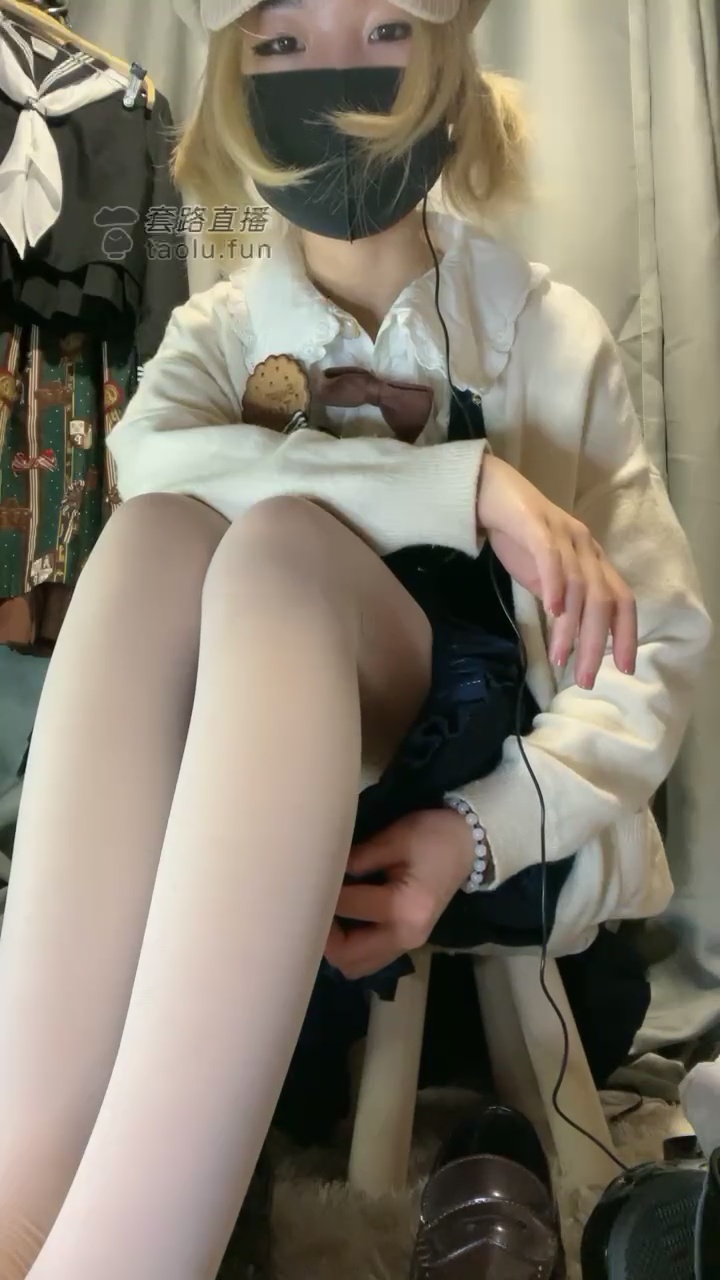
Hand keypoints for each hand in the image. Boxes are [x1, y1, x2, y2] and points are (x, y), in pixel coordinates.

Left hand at [325, 809, 473, 979]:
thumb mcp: (395, 838)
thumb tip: (323, 871)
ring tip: (326, 914)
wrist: (469, 845)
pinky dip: (351, 947)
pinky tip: (342, 921)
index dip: (324, 893)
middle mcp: (408, 936)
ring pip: (357, 966)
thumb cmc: (433, 836)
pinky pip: (369, 959)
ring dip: (336, 946)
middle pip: (348, 956)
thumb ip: (358, 859)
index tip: (309, 876)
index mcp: (406, 908)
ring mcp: (409, 945)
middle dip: (324, 934)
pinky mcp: (407, 943)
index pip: (348, 909)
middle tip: (312, 905)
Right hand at [477, 454, 637, 688]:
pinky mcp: (536, 524)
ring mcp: (563, 534)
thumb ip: (562, 598)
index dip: (626, 635)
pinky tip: (551, 611)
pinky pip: (551, 557)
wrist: (486, 489)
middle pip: (603, 601)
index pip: (622, 600)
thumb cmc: (516, 534)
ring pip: (579, 586)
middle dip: (596, 644)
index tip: (623, 669)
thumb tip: (569, 637)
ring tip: (561, 657)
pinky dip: (555, 585)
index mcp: (592, 559)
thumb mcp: (546, 573)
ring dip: (571, 627)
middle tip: (584, 678)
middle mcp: (586, 546)